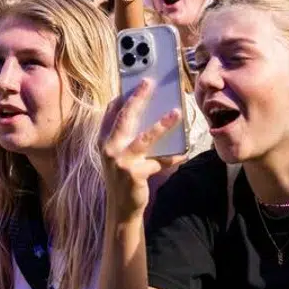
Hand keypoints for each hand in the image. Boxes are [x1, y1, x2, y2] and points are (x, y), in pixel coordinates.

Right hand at [99, 79, 180, 221]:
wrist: (121, 207)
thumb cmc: (123, 175)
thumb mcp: (119, 153)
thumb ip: (126, 135)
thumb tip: (149, 112)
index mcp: (104, 140)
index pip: (112, 112)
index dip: (124, 95)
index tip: (138, 81)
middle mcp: (109, 148)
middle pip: (126, 118)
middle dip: (138, 98)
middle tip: (150, 83)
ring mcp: (121, 162)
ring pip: (144, 138)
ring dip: (161, 124)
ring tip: (176, 113)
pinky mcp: (135, 174)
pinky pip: (159, 161)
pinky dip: (173, 156)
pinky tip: (184, 151)